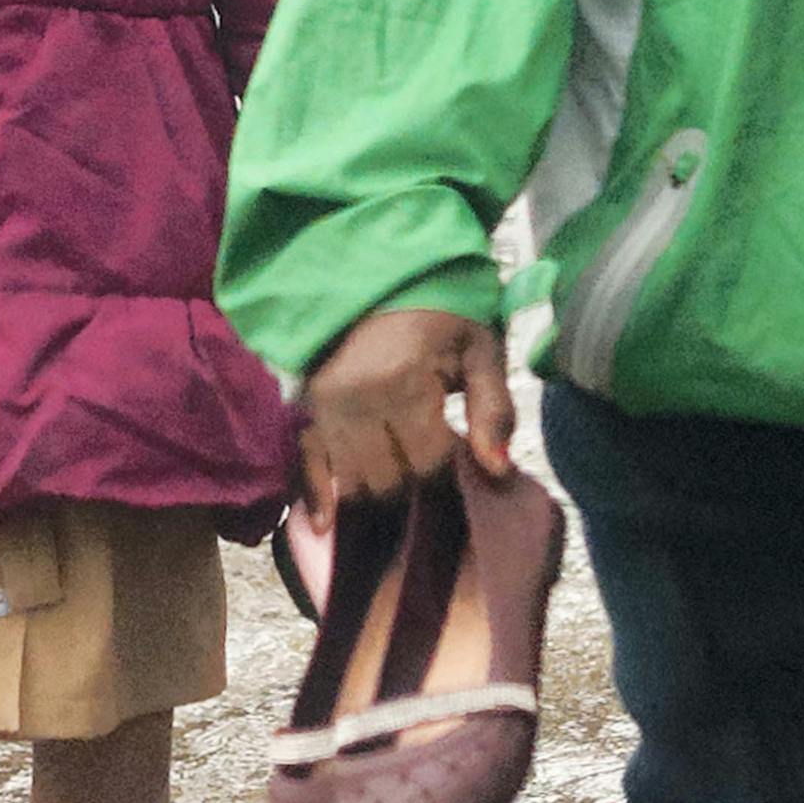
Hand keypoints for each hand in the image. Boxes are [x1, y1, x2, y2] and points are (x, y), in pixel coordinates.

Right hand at [300, 302, 512, 510]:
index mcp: (404, 383)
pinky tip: (326, 527)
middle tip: (432, 494)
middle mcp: (357, 399)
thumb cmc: (439, 314)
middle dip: (414, 494)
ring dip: (377, 498)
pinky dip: (317, 497)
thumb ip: (494, 409)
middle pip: (388, 480)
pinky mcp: (305, 407)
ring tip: (399, 504)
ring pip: (352, 481)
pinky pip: (307, 463)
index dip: (449, 481)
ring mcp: (325, 406)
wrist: (382, 275)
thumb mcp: (479, 350)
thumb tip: (498, 472)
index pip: (428, 464)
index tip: (462, 482)